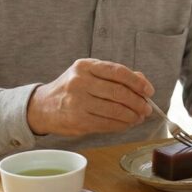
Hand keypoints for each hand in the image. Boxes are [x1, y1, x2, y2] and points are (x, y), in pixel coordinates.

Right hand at [26, 58, 152, 136]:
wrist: (43, 106)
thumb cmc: (71, 88)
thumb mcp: (89, 74)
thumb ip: (115, 75)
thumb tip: (143, 82)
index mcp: (85, 66)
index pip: (118, 72)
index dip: (138, 82)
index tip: (149, 90)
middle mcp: (80, 82)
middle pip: (119, 92)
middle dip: (138, 102)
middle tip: (147, 108)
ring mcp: (78, 102)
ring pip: (115, 110)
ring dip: (132, 116)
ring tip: (139, 117)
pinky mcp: (78, 121)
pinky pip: (107, 124)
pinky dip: (121, 125)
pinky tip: (127, 124)